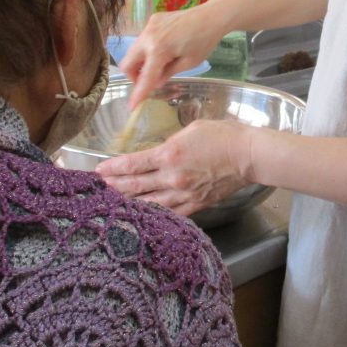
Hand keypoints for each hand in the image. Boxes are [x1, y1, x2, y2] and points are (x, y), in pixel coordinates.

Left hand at [96, 120, 253, 216]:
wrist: (248, 156)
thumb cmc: (223, 136)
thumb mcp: (191, 130)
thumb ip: (170, 143)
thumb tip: (158, 153)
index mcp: (170, 155)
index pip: (133, 164)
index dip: (113, 168)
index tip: (98, 170)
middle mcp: (173, 178)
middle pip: (135, 186)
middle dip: (114, 186)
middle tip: (98, 188)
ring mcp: (183, 194)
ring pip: (148, 203)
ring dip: (128, 202)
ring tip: (112, 203)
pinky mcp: (195, 205)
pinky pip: (169, 213)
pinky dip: (153, 214)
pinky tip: (142, 216)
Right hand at [121, 6, 226, 108]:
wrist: (211, 16)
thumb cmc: (204, 42)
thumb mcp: (189, 63)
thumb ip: (168, 73)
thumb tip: (155, 82)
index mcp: (159, 50)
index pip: (145, 77)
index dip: (138, 94)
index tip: (132, 106)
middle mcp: (148, 37)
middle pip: (127, 63)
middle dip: (134, 76)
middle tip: (148, 81)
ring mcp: (149, 26)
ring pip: (133, 51)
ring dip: (141, 62)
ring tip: (159, 65)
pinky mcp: (153, 20)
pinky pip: (143, 40)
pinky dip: (147, 49)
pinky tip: (165, 49)